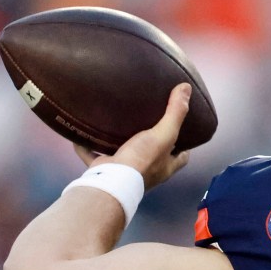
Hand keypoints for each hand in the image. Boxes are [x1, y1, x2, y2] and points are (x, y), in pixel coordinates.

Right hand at [74, 83, 192, 189]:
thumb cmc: (142, 160)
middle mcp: (147, 171)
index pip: (182, 157)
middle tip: (149, 121)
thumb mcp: (163, 134)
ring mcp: (125, 172)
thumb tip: (186, 88)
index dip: (184, 145)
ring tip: (120, 123)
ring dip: (121, 143)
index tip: (183, 130)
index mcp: (165, 166)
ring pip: (125, 156)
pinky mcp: (105, 170)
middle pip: (154, 156)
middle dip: (152, 142)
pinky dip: (88, 147)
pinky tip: (84, 134)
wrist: (111, 181)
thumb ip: (175, 113)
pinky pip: (95, 156)